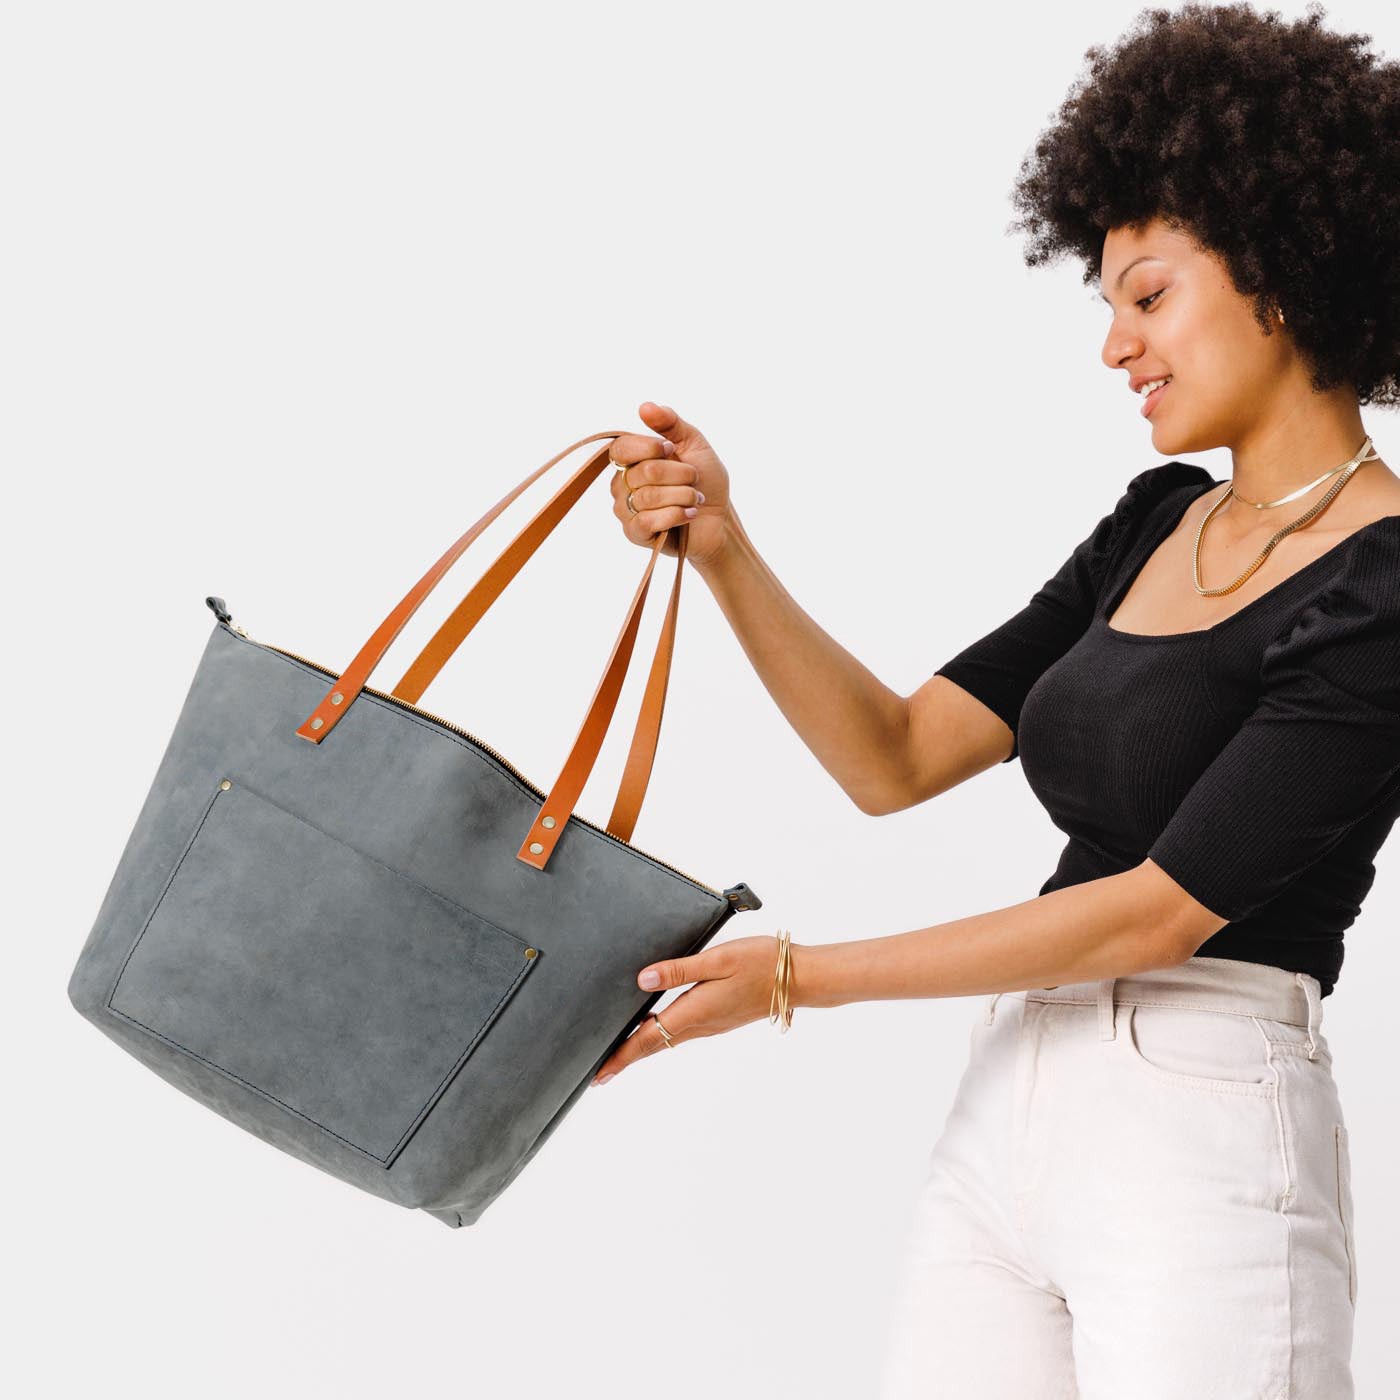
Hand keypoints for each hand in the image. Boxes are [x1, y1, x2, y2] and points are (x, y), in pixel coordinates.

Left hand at [590, 934, 785, 1084]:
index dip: (621, 1057)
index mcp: (695, 1010)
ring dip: (642, 1047)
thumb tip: (643, 980)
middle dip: (625, 1059)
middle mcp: (701, 1024)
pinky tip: (656, 1028)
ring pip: (669, 1040)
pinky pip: (683, 1032)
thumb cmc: (761, 962)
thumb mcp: (718, 959)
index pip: (649, 1039)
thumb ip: (679, 969)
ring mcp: (712, 1024)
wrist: (800, 979)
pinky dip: (662, 1036)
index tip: (598, 1075)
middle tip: (599, 1073)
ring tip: (620, 1053)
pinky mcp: (720, 1018)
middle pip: (655, 1045)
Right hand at [609, 401, 733, 570]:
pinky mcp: (635, 533)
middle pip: (643, 472)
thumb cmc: (706, 481)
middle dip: (680, 474)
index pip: (621, 448)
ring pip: (648, 497)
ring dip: (683, 495)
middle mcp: (622, 483)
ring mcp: (626, 509)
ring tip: (696, 498)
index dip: (649, 448)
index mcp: (632, 459)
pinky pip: (646, 521)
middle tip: (695, 478)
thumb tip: (645, 406)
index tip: (673, 449)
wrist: (720, 518)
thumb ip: (670, 423)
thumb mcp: (694, 444)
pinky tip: (690, 514)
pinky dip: (675, 515)